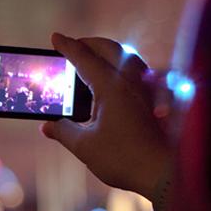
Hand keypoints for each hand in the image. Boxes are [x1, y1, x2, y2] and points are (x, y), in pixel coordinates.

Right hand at [41, 33, 173, 199]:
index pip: (84, 58)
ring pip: (127, 57)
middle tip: (73, 46)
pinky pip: (138, 71)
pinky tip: (116, 81)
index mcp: (111, 87)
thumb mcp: (84, 147)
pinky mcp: (154, 101)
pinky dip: (122, 66)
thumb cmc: (124, 159)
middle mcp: (130, 81)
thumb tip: (48, 126)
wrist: (163, 172)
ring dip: (109, 52)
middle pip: (109, 49)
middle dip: (89, 43)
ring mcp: (146, 89)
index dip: (67, 47)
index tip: (55, 38)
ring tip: (94, 58)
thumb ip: (63, 132)